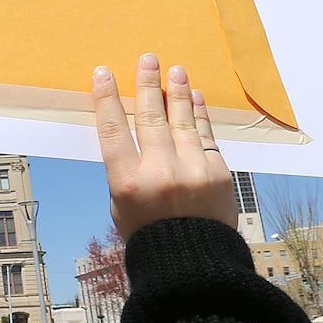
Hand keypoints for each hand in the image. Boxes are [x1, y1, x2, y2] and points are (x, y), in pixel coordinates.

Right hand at [92, 53, 237, 239]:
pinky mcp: (218, 173)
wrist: (193, 263)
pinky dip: (201, 115)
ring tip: (175, 70)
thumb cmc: (150, 235)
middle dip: (147, 84)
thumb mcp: (122, 207)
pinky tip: (196, 98)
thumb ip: (127, 171)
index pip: (113, 130)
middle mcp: (159, 172)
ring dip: (177, 93)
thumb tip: (137, 135)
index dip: (106, 99)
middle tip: (147, 59)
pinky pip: (206, 136)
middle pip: (150, 117)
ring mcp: (192, 170)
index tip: (103, 73)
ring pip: (182, 120)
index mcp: (127, 183)